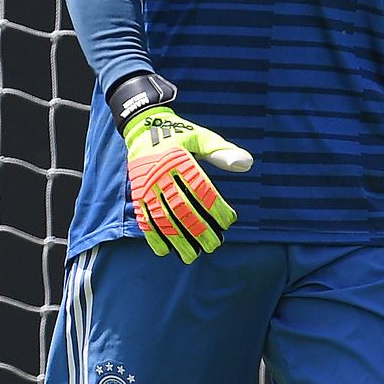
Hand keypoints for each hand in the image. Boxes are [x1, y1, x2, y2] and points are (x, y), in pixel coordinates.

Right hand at [122, 106, 253, 262]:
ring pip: (162, 217)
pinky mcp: (136, 194)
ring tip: (192, 256)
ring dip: (177, 239)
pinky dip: (153, 236)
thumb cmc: (180, 134)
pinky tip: (165, 251)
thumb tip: (247, 164)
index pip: (201, 188)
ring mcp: (146, 185)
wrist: (143, 127)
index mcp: (178, 158)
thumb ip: (222, 152)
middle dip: (198, 229)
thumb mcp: (202, 137)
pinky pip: (144, 218)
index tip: (229, 222)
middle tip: (215, 245)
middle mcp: (160, 173)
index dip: (215, 207)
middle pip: (182, 207)